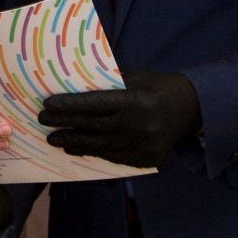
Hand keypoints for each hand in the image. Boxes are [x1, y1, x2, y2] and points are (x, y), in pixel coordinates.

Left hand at [39, 71, 199, 167]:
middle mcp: (138, 125)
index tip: (49, 104)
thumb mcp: (138, 77)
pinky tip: (76, 149)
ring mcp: (142, 145)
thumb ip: (111, 84)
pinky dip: (93, 152)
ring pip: (100, 146)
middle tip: (44, 122)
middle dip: (65, 124)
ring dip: (74, 143)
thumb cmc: (161, 87)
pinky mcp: (145, 159)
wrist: (194, 108)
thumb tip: (79, 88)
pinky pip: (112, 157)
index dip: (70, 105)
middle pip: (93, 127)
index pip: (96, 105)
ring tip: (55, 139)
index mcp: (136, 101)